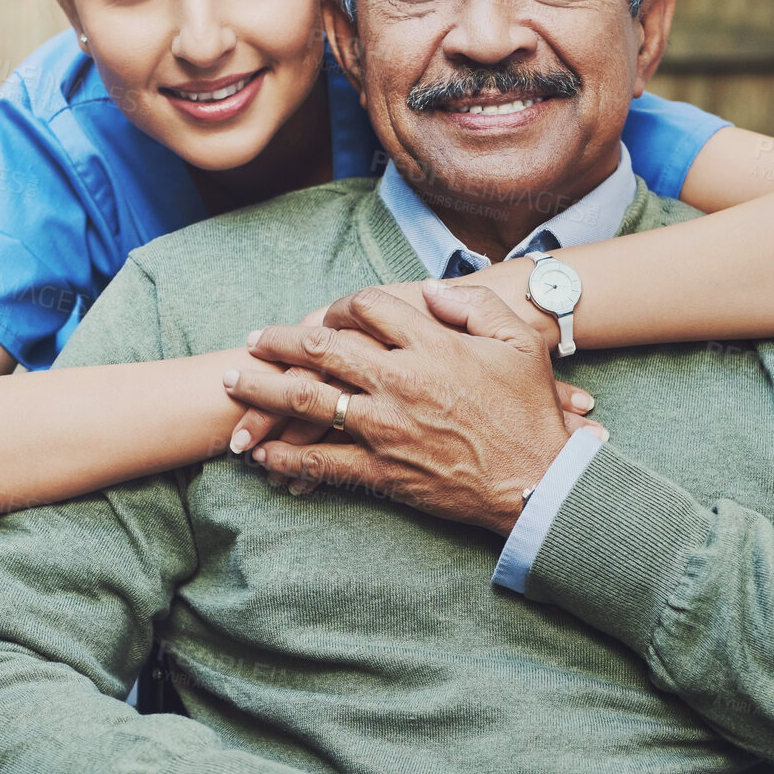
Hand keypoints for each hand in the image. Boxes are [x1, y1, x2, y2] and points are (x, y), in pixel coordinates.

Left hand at [223, 282, 604, 535]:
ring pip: (308, 401)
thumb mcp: (520, 342)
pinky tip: (262, 454)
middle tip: (255, 340)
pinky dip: (285, 457)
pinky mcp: (382, 469)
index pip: (367, 307)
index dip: (341, 304)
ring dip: (263, 390)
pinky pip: (322, 461)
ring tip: (234, 382)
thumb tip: (430, 290)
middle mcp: (400, 380)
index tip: (328, 313)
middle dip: (280, 341)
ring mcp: (386, 427)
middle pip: (321, 348)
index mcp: (431, 345)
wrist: (538, 483)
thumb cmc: (532, 411)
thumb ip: (473, 306)